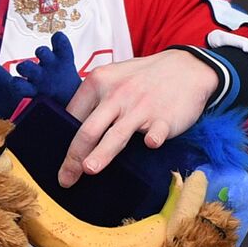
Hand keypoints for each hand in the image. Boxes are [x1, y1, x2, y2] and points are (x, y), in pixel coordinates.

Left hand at [57, 50, 217, 186]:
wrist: (186, 68)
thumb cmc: (143, 77)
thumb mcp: (113, 77)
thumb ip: (93, 99)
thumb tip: (69, 129)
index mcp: (98, 82)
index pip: (73, 115)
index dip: (62, 139)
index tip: (60, 160)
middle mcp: (116, 94)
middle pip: (88, 130)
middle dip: (73, 157)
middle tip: (66, 178)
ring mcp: (141, 106)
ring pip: (116, 134)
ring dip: (101, 153)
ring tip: (88, 169)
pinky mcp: (164, 118)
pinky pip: (156, 131)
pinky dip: (153, 139)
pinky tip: (150, 144)